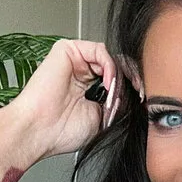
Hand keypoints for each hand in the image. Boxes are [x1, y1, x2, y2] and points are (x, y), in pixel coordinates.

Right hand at [5, 39, 141, 161]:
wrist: (39, 131)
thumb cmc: (61, 131)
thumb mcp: (101, 118)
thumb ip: (116, 102)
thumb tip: (134, 93)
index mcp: (86, 88)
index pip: (116, 77)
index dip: (131, 85)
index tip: (142, 96)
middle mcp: (81, 71)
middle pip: (115, 64)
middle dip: (130, 79)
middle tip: (138, 92)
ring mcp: (74, 59)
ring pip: (110, 57)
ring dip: (118, 78)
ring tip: (113, 97)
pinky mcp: (67, 50)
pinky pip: (99, 51)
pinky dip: (109, 67)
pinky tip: (108, 84)